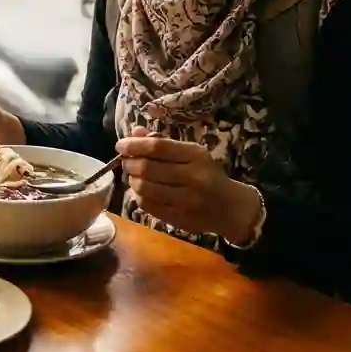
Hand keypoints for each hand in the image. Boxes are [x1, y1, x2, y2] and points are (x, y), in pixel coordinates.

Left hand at [117, 127, 262, 242]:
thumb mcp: (191, 154)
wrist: (230, 208)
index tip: (120, 145)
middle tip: (126, 162)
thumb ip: (162, 143)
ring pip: (144, 188)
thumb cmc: (208, 175)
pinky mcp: (178, 218)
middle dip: (130, 163)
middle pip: (147, 168)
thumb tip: (134, 133)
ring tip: (134, 176)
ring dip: (132, 180)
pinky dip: (139, 196)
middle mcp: (193, 177)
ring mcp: (185, 200)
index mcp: (196, 156)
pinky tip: (143, 191)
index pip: (158, 147)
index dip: (134, 145)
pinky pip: (147, 205)